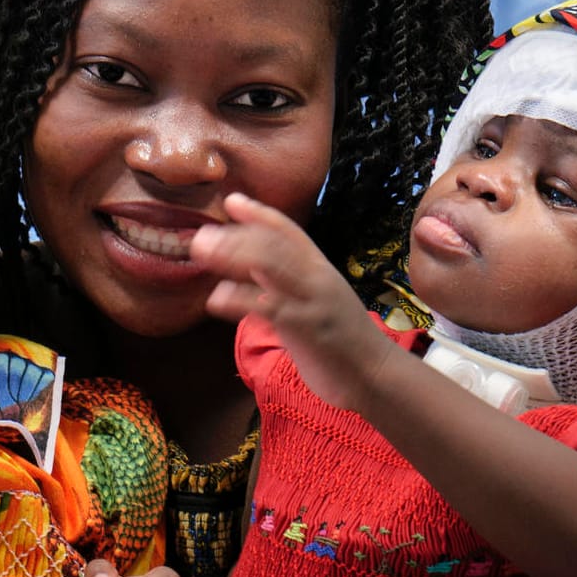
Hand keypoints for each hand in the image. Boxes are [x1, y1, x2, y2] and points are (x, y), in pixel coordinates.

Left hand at [190, 194, 394, 408]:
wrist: (375, 375)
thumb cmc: (340, 344)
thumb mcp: (314, 304)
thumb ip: (287, 285)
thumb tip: (253, 268)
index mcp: (320, 270)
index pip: (289, 232)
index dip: (260, 214)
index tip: (232, 201)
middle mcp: (317, 278)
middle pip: (275, 244)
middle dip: (237, 235)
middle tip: (202, 234)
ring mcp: (313, 300)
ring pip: (272, 265)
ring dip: (233, 255)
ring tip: (202, 253)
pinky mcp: (307, 328)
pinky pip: (271, 307)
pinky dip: (240, 299)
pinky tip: (216, 299)